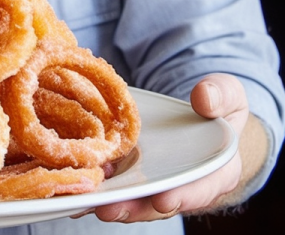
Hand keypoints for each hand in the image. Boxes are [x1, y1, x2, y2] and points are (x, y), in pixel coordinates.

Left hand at [86, 74, 250, 223]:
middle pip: (158, 203)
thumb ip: (221, 95)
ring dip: (108, 199)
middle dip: (133, 207)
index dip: (183, 196)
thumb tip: (204, 98)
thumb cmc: (218, 108)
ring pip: (132, 197)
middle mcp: (183, 184)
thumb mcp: (228, 96)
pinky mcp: (133, 172)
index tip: (162, 199)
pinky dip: (97, 183)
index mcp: (216, 171)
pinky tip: (75, 180)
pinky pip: (116, 181)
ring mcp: (155, 180)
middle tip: (108, 208)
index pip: (201, 189)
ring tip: (84, 198)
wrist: (203, 118)